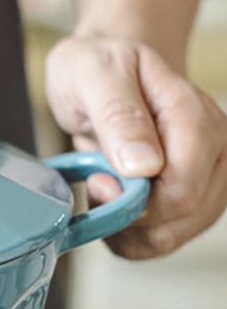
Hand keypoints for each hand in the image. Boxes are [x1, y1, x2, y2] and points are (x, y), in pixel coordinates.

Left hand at [44, 35, 226, 259]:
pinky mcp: (192, 199)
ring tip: (102, 191)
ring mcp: (208, 177)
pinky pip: (161, 241)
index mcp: (196, 116)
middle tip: (96, 181)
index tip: (98, 180)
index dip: (135, 199)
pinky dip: (128, 236)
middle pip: (181, 215)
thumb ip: (119, 116)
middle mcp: (214, 149)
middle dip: (128, 213)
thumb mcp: (93, 75)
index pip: (183, 187)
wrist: (105, 68)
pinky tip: (111, 209)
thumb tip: (143, 165)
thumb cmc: (98, 67)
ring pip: (172, 235)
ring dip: (126, 229)